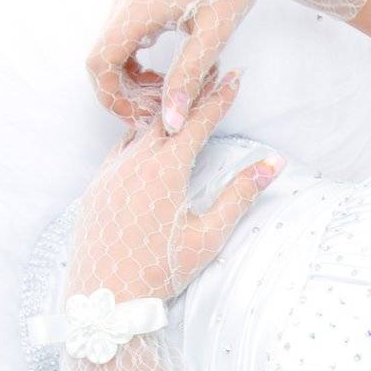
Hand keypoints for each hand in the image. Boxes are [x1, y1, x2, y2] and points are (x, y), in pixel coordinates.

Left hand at [66, 70, 281, 306]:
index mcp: (164, 171)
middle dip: (191, 95)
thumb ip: (240, 195)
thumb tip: (273, 164)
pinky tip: (146, 140)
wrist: (104, 297)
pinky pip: (120, 150)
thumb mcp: (209, 235)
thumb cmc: (161, 271)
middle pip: (167, 117)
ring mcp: (110, 172)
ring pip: (140, 131)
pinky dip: (139, 138)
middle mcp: (134, 163)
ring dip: (164, 115)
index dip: (219, 98)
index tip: (234, 74)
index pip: (197, 123)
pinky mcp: (96, 186)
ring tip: (181, 101)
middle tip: (210, 73)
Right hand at [86, 0, 283, 133]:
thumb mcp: (214, 35)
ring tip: (168, 98)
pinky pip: (127, 37)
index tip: (141, 120)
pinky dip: (139, 63)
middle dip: (125, 93)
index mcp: (137, 8)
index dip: (112, 98)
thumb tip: (173, 122)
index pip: (99, 62)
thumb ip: (189, 77)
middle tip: (161, 114)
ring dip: (133, 80)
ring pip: (114, 49)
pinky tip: (167, 76)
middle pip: (102, 58)